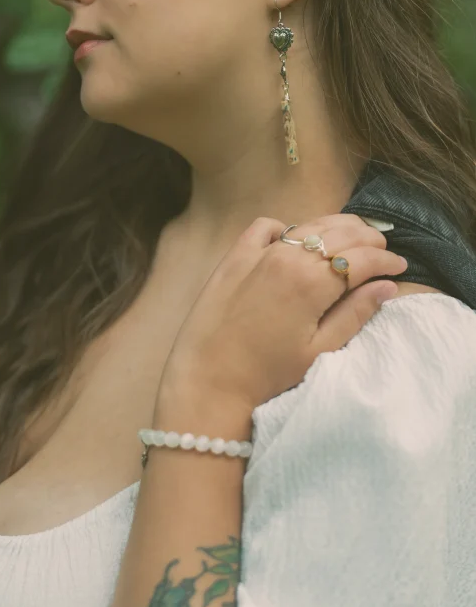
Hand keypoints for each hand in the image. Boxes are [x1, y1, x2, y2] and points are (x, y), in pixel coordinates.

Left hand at [155, 214, 406, 427]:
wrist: (207, 380)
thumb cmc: (266, 375)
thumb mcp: (318, 351)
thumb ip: (355, 314)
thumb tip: (387, 287)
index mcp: (312, 282)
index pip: (362, 258)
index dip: (386, 261)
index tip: (400, 267)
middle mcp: (287, 257)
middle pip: (339, 234)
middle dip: (368, 240)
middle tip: (382, 251)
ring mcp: (258, 253)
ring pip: (308, 225)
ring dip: (336, 228)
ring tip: (351, 240)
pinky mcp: (234, 257)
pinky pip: (265, 228)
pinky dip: (286, 228)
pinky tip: (294, 240)